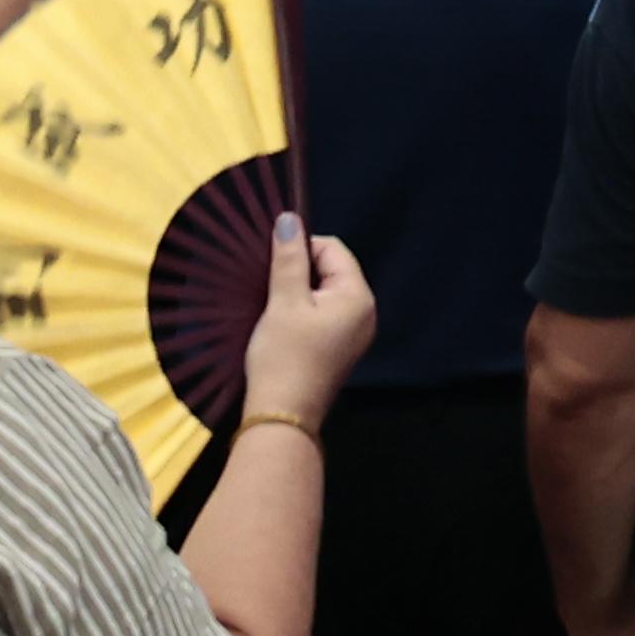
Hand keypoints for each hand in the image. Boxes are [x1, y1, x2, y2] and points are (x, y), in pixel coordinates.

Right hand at [238, 212, 375, 426]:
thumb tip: (290, 219)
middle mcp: (364, 313)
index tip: (272, 263)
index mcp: (358, 297)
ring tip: (273, 307)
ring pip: (324, 293)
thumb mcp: (283, 302)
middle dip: (300, 272)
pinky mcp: (339, 350)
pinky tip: (281, 325)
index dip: (302, 248)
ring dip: (298, 293)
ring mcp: (354, 334)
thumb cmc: (284, 356)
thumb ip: (288, 258)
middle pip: (331, 270)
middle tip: (270, 288)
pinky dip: (302, 313)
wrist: (281, 417)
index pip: (333, 250)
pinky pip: (323, 315)